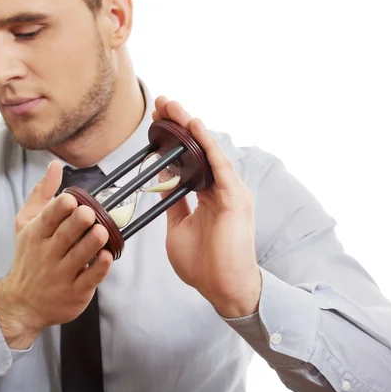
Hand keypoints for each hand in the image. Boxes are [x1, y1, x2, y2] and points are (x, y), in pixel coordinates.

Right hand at [0, 161, 113, 348]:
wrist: (22, 304)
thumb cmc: (29, 257)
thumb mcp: (26, 224)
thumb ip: (42, 194)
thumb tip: (55, 165)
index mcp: (36, 234)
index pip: (48, 217)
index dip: (61, 207)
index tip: (73, 199)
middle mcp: (47, 254)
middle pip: (66, 234)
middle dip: (79, 222)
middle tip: (90, 213)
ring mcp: (61, 274)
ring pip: (80, 255)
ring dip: (93, 242)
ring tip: (102, 231)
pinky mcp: (75, 292)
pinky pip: (90, 278)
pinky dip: (100, 267)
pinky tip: (108, 256)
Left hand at [152, 96, 260, 317]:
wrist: (222, 288)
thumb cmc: (203, 264)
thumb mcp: (178, 228)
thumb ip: (174, 203)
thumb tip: (162, 182)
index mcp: (208, 196)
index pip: (189, 159)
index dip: (173, 140)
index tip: (155, 123)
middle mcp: (220, 189)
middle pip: (198, 149)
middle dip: (179, 124)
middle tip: (160, 103)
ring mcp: (230, 191)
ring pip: (208, 150)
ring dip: (189, 126)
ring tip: (170, 105)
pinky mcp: (235, 197)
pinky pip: (218, 164)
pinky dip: (206, 142)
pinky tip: (193, 124)